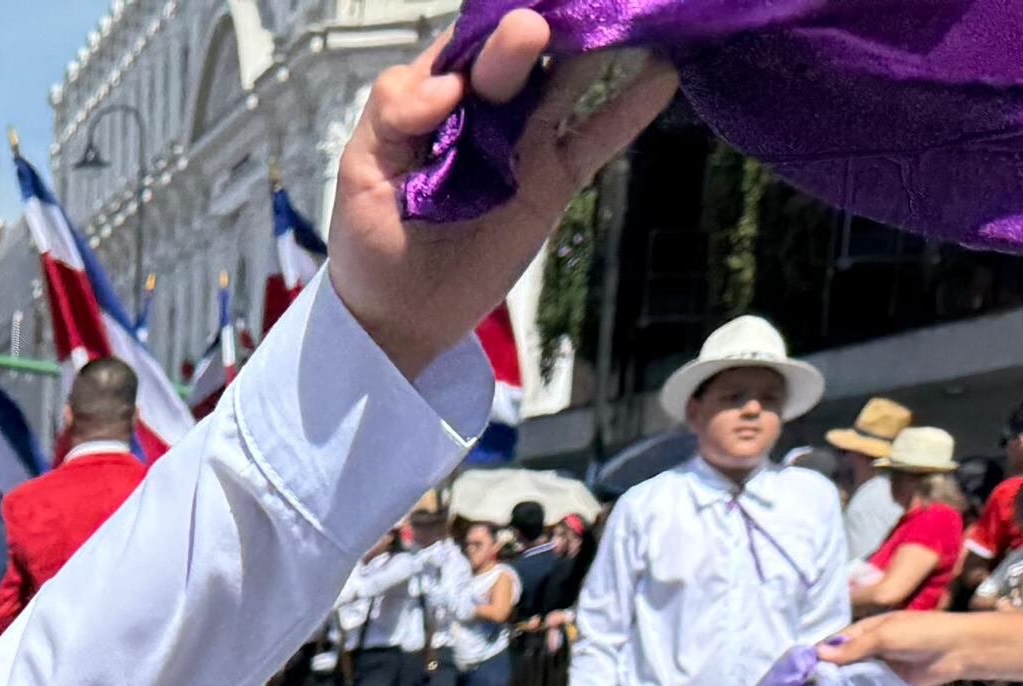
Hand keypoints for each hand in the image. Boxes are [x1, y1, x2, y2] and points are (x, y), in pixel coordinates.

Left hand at [332, 13, 677, 382]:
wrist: (398, 317)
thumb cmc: (371, 239)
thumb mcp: (361, 171)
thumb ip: (391, 115)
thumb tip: (449, 85)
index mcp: (436, 96)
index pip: (465, 46)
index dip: (485, 30)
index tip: (499, 28)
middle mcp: (487, 107)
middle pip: (519, 56)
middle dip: (532, 36)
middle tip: (538, 28)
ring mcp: (526, 140)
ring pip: (566, 82)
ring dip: (594, 48)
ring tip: (624, 16)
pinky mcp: (555, 179)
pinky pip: (595, 137)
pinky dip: (628, 107)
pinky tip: (661, 73)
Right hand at [825, 611, 973, 685]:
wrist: (959, 651)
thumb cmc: (923, 633)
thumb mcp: (885, 636)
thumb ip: (853, 647)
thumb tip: (817, 653)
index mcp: (867, 628)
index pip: (835, 641)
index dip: (818, 653)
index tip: (797, 670)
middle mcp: (869, 646)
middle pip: (840, 659)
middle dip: (825, 672)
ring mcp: (878, 666)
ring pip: (851, 676)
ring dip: (838, 685)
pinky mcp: (887, 683)